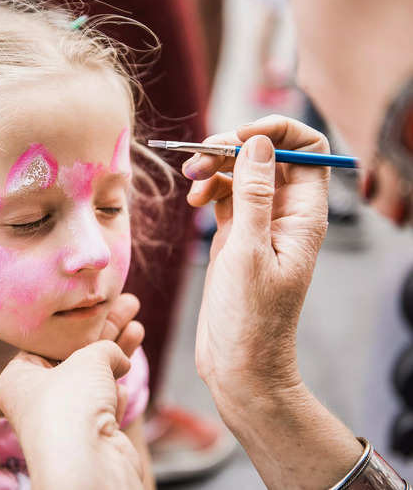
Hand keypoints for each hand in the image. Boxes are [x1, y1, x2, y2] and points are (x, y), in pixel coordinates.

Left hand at [0, 293, 144, 489]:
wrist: (89, 467)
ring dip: (117, 353)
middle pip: (74, 356)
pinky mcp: (88, 437)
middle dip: (104, 331)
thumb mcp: (88, 357)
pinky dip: (114, 392)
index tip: (95, 303)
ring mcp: (63, 420)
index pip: (45, 340)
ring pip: (93, 378)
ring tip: (138, 326)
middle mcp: (35, 400)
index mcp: (17, 379)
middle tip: (128, 304)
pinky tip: (123, 384)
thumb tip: (116, 353)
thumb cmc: (73, 406)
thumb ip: (103, 346)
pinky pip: (103, 404)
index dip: (74, 321)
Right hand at [182, 115, 329, 406]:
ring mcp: (258, 224)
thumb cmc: (250, 317)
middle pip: (266, 155)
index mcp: (303, 215)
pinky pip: (223, 195)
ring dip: (213, 167)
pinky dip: (207, 188)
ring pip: (240, 172)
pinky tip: (193, 201)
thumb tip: (257, 143)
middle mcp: (284, 214)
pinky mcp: (235, 235)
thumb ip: (253, 194)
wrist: (239, 363)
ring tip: (190, 182)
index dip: (276, 132)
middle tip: (200, 158)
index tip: (238, 137)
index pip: (307, 149)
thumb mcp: (248, 250)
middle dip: (232, 146)